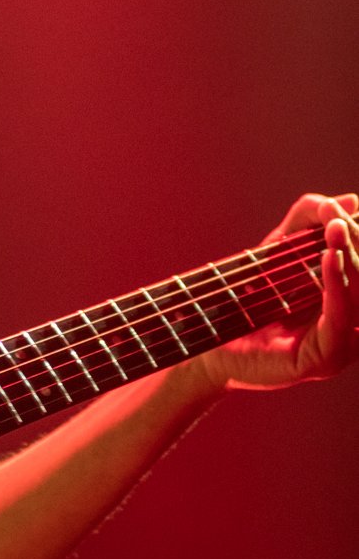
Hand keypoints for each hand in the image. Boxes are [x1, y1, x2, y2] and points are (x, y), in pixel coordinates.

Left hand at [197, 192, 358, 392]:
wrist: (213, 339)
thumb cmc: (250, 297)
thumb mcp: (279, 249)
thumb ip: (307, 220)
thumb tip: (352, 200)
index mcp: (351, 300)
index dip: (358, 233)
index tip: (339, 208)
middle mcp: (354, 325)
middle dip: (355, 242)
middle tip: (335, 218)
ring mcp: (344, 346)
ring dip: (350, 258)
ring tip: (335, 229)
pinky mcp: (326, 359)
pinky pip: (340, 320)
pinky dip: (337, 286)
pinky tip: (329, 258)